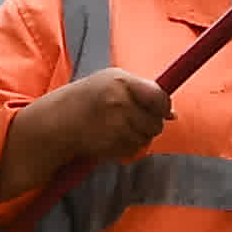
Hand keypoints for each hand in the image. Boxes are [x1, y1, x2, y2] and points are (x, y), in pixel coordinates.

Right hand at [11, 68, 172, 178]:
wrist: (58, 122)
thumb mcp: (113, 82)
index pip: (159, 97)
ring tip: (118, 128)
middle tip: (132, 119)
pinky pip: (134, 149)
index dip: (163, 106)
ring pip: (146, 138)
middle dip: (149, 124)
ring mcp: (115, 125)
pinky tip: (112, 138)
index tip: (161, 110)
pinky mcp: (111, 144)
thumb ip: (144, 91)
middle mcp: (119, 102)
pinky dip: (127, 147)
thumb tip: (173, 114)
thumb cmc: (88, 99)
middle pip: (155, 121)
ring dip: (137, 137)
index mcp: (121, 81)